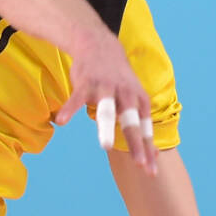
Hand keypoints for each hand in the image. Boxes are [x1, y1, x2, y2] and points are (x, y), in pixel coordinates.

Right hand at [56, 29, 158, 173]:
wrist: (100, 44)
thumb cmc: (118, 79)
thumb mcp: (135, 98)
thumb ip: (140, 125)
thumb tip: (153, 154)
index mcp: (139, 101)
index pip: (144, 130)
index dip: (147, 151)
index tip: (150, 171)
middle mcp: (126, 95)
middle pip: (131, 123)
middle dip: (136, 143)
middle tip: (139, 163)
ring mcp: (106, 88)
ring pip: (107, 111)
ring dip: (107, 128)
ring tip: (106, 146)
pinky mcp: (87, 82)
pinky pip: (77, 98)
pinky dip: (69, 109)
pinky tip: (62, 121)